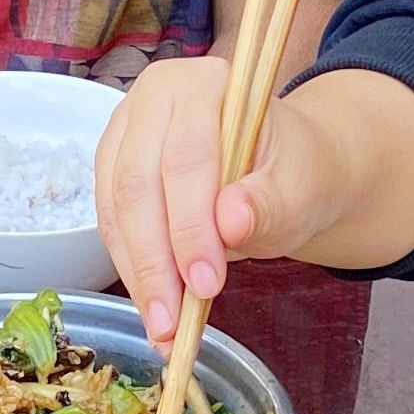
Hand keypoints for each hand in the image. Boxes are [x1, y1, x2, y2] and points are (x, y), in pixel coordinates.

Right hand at [95, 56, 341, 338]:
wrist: (287, 168)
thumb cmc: (296, 170)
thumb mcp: (302, 186)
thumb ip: (269, 203)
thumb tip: (230, 223)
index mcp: (206, 83)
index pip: (188, 158)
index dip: (191, 226)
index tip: (205, 284)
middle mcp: (154, 98)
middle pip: (138, 184)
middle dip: (155, 261)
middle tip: (173, 323)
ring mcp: (126, 131)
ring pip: (116, 209)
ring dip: (137, 274)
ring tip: (163, 329)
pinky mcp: (113, 168)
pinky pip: (110, 224)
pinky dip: (131, 270)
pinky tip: (154, 308)